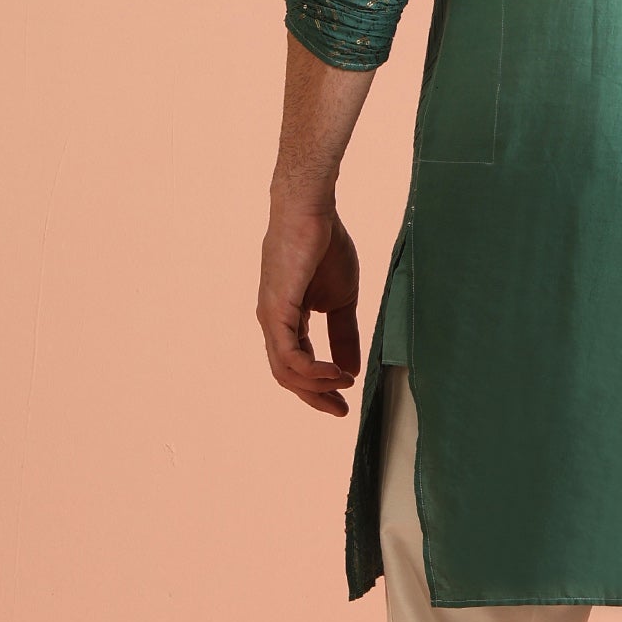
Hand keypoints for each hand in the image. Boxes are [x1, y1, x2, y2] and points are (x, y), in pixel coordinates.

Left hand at [258, 200, 361, 418]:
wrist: (313, 212)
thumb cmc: (325, 247)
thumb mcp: (341, 300)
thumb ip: (343, 334)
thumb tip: (351, 368)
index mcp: (286, 321)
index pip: (296, 366)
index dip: (320, 388)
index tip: (344, 401)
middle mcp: (273, 323)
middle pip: (287, 376)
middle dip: (315, 396)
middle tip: (341, 408)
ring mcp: (271, 317)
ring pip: (285, 370)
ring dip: (316, 385)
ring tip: (343, 383)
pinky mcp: (276, 308)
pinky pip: (287, 354)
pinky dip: (310, 369)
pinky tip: (333, 371)